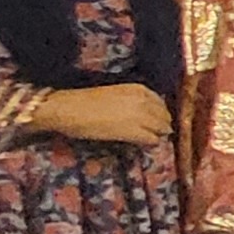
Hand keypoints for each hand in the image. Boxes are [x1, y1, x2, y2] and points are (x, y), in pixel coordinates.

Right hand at [30, 83, 170, 144]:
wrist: (69, 109)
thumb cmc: (84, 101)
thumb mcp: (115, 94)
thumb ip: (133, 101)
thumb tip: (144, 112)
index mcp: (139, 89)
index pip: (161, 103)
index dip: (159, 114)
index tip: (156, 121)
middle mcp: (144, 100)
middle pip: (165, 116)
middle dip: (162, 125)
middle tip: (156, 133)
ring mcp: (141, 115)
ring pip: (162, 128)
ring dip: (158, 134)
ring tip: (151, 139)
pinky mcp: (133, 131)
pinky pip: (153, 139)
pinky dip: (151, 143)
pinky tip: (145, 144)